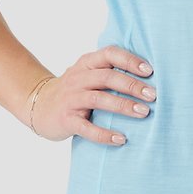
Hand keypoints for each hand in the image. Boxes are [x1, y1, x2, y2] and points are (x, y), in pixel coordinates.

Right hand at [29, 45, 155, 143]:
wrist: (38, 106)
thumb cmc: (74, 90)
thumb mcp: (88, 74)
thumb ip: (111, 71)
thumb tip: (149, 77)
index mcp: (86, 63)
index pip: (110, 54)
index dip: (130, 61)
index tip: (150, 71)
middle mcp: (78, 78)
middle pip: (107, 77)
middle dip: (132, 85)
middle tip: (154, 95)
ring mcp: (70, 99)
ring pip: (99, 99)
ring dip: (123, 105)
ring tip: (144, 112)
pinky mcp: (65, 120)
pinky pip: (86, 127)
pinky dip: (104, 134)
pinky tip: (121, 139)